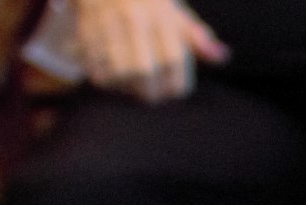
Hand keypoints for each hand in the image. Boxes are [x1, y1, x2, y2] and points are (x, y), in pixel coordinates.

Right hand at [75, 0, 223, 101]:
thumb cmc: (146, 2)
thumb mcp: (174, 12)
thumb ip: (196, 36)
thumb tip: (221, 55)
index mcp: (159, 13)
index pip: (173, 59)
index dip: (177, 83)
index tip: (176, 91)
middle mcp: (133, 18)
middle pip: (145, 70)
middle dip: (153, 92)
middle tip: (154, 95)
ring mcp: (106, 23)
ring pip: (119, 73)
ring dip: (128, 88)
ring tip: (133, 86)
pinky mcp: (84, 30)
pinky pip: (94, 68)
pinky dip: (104, 80)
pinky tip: (112, 78)